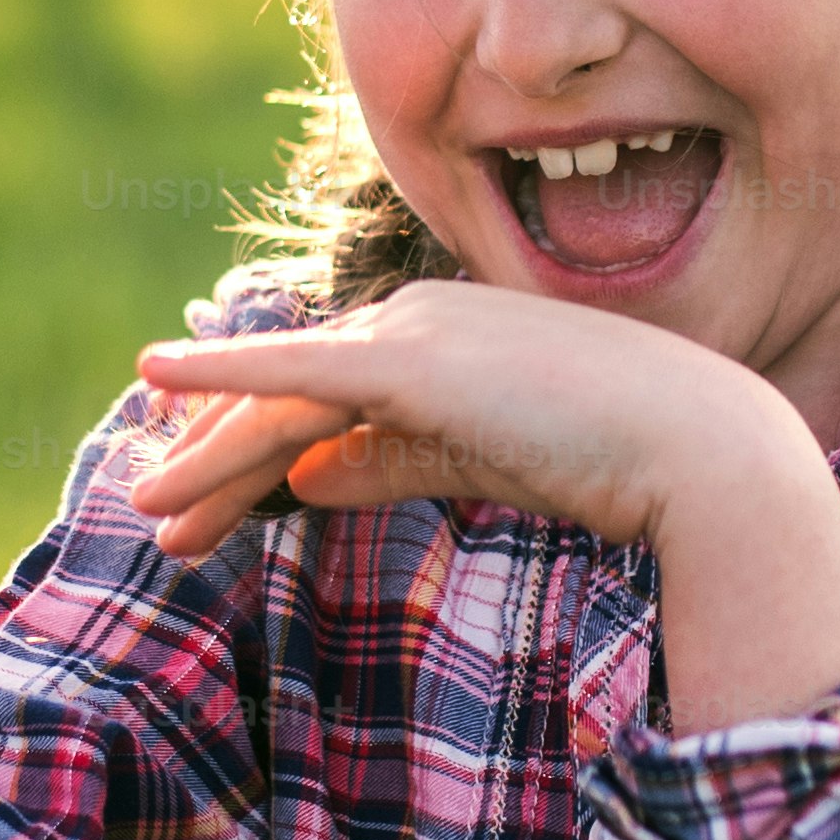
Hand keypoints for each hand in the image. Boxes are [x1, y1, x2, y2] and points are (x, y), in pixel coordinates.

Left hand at [130, 279, 784, 558]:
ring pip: (279, 402)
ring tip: (146, 514)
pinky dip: (223, 375)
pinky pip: (294, 373)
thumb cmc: (608, 458)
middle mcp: (413, 320)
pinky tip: (156, 376)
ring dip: (207, 459)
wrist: (693, 449)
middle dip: (215, 463)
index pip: (317, 396)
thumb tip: (307, 476)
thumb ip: (388, 460)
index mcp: (436, 339)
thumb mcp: (475, 462)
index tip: (201, 502)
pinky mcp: (412, 362)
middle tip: (155, 519)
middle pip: (285, 398)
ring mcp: (412, 333)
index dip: (249, 449)